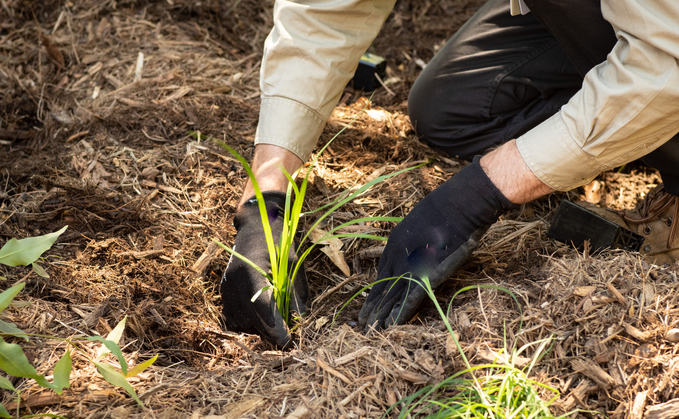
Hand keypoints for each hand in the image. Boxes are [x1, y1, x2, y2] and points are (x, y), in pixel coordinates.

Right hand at [221, 191, 308, 346]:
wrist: (256, 226)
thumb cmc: (279, 244)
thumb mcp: (294, 267)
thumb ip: (295, 297)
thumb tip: (298, 326)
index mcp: (253, 272)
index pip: (264, 311)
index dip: (277, 330)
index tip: (289, 341)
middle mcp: (235, 283)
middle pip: (253, 322)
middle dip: (271, 333)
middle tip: (287, 335)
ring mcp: (226, 289)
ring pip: (242, 324)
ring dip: (259, 329)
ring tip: (274, 318)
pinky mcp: (223, 293)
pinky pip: (233, 319)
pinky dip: (248, 323)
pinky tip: (260, 314)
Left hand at [358, 157, 516, 329]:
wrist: (456, 207)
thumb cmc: (445, 209)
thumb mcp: (422, 220)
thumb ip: (417, 236)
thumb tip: (423, 240)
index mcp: (394, 244)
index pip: (382, 272)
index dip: (377, 288)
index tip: (372, 299)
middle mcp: (396, 258)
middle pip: (381, 288)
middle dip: (372, 307)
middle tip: (363, 322)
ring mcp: (408, 269)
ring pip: (390, 298)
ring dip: (380, 315)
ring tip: (370, 330)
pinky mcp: (424, 278)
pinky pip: (407, 301)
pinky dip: (398, 315)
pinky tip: (389, 326)